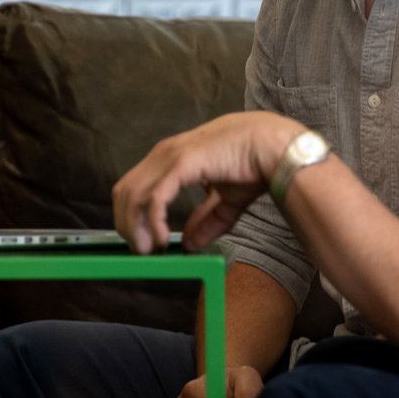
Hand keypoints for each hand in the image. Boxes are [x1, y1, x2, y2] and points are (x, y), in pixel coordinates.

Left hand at [111, 113, 303, 253]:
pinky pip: (154, 198)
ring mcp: (171, 156)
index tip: (141, 241)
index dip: (130, 216)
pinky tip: (163, 240)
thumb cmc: (254, 165)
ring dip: (135, 227)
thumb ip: (206, 221)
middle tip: (141, 251)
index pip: (133, 186)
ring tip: (149, 250)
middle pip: (124, 191)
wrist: (275, 146)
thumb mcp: (225, 201)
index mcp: (171, 157)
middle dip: (126, 225)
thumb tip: (190, 244)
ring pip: (132, 195)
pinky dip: (153, 222)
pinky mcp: (182, 164)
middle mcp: (165, 153)